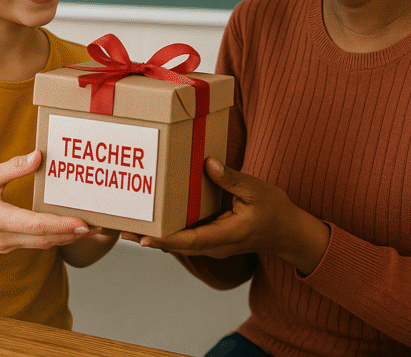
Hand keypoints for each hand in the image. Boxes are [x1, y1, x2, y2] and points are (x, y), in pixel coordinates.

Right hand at [0, 150, 93, 253]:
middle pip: (45, 239)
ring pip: (42, 244)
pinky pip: (35, 244)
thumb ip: (13, 168)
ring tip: (88, 229)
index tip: (82, 223)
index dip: (62, 225)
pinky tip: (65, 229)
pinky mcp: (7, 247)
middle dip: (72, 234)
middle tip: (97, 226)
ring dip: (65, 238)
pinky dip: (52, 237)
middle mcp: (4, 237)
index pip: (37, 225)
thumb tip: (38, 156)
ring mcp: (5, 245)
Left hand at [135, 158, 329, 273]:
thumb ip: (232, 178)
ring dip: (155, 236)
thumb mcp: (257, 190)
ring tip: (127, 226)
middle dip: (149, 239)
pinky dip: (168, 232)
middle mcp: (216, 245)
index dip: (166, 240)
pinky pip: (187, 237)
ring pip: (179, 243)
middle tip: (122, 229)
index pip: (191, 241)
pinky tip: (153, 221)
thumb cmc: (276, 211)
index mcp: (227, 235)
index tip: (144, 239)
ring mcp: (213, 244)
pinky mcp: (212, 238)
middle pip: (177, 245)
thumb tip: (208, 163)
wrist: (289, 232)